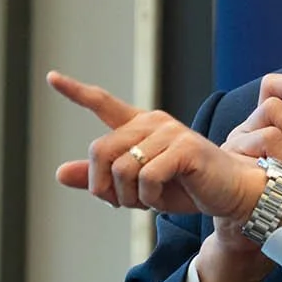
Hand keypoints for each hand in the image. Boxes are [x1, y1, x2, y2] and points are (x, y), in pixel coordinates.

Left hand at [49, 71, 265, 224]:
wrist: (229, 193)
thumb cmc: (186, 187)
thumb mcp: (137, 187)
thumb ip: (101, 179)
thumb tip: (59, 173)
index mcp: (140, 127)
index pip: (103, 103)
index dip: (76, 91)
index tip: (52, 77)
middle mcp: (152, 123)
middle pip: (100, 150)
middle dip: (103, 186)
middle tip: (121, 204)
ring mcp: (169, 133)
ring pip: (122, 169)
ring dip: (130, 197)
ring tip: (149, 201)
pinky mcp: (184, 149)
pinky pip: (147, 178)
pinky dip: (150, 199)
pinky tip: (163, 200)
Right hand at [223, 73, 281, 186]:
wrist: (263, 229)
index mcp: (269, 124)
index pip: (273, 89)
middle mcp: (251, 129)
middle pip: (273, 105)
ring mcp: (238, 144)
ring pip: (269, 128)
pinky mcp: (228, 159)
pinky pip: (260, 146)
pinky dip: (280, 163)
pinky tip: (279, 179)